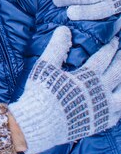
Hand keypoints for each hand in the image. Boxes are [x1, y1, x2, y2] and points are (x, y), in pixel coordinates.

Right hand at [8, 26, 120, 153]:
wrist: (41, 124)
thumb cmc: (42, 93)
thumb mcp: (46, 66)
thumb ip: (57, 47)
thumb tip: (64, 29)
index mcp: (88, 76)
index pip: (104, 57)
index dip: (110, 48)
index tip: (115, 41)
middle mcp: (100, 92)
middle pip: (118, 73)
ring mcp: (102, 109)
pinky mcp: (99, 124)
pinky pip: (117, 115)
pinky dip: (120, 107)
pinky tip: (118, 104)